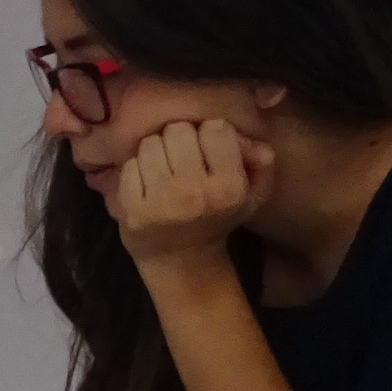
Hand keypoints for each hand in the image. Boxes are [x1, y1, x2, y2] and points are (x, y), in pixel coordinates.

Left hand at [113, 119, 273, 271]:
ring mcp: (160, 202)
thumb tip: (253, 143)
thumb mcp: (251, 195)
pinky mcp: (132, 209)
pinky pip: (130, 165)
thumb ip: (261, 163)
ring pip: (151, 143)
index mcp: (229, 187)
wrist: (182, 262)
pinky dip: (136, 171)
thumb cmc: (216, 219)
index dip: (210, 135)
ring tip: (163, 172)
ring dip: (156, 153)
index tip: (208, 152)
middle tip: (182, 160)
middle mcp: (195, 193)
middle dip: (180, 140)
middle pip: (178, 130)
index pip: (215, 128)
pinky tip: (146, 186)